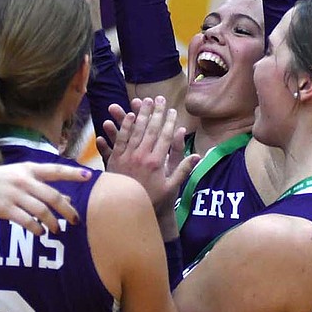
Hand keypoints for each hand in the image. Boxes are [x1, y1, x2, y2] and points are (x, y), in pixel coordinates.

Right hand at [0, 162, 88, 235]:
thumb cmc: (0, 180)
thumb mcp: (22, 178)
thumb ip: (43, 187)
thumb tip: (69, 199)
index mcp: (29, 169)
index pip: (55, 170)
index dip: (73, 173)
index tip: (89, 176)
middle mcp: (24, 180)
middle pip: (52, 195)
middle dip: (67, 209)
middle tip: (76, 220)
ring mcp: (14, 194)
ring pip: (41, 210)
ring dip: (52, 222)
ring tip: (57, 229)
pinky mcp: (5, 208)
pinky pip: (25, 221)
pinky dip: (36, 228)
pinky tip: (40, 233)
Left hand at [101, 96, 199, 215]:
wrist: (128, 212)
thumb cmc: (153, 201)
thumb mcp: (171, 187)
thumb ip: (183, 169)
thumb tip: (197, 155)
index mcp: (157, 162)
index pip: (164, 136)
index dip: (169, 121)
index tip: (172, 110)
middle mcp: (141, 156)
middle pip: (149, 129)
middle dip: (155, 112)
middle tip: (158, 98)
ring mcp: (127, 157)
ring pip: (134, 131)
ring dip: (139, 114)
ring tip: (143, 101)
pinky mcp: (115, 160)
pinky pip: (119, 140)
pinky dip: (124, 127)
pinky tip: (127, 117)